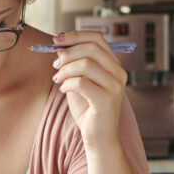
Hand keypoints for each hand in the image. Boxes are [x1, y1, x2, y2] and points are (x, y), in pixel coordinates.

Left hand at [50, 30, 128, 149]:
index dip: (76, 35)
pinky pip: (81, 82)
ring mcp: (115, 86)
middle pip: (92, 48)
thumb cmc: (88, 110)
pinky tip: (64, 90)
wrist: (98, 138)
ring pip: (86, 64)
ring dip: (65, 69)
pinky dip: (67, 84)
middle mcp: (118, 73)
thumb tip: (60, 47)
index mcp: (113, 65)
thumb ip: (74, 65)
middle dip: (68, 53)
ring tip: (57, 79)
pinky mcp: (107, 100)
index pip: (97, 39)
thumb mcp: (79, 82)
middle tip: (55, 64)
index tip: (57, 39)